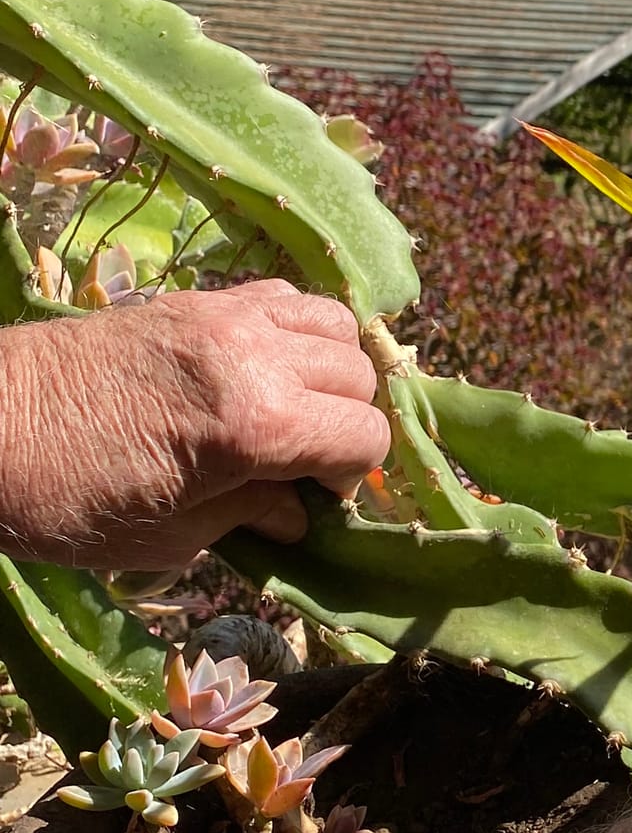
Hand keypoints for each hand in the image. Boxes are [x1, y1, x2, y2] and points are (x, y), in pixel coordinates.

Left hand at [0, 281, 391, 572]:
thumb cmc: (67, 499)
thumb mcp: (169, 536)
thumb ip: (252, 515)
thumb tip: (298, 510)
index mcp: (255, 425)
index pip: (363, 437)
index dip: (351, 477)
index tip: (316, 499)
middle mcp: (255, 357)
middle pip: (358, 377)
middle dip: (346, 423)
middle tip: (303, 461)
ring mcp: (226, 317)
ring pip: (335, 325)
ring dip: (330, 369)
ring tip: (295, 406)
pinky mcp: (197, 299)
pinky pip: (283, 297)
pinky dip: (294, 330)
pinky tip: (264, 366)